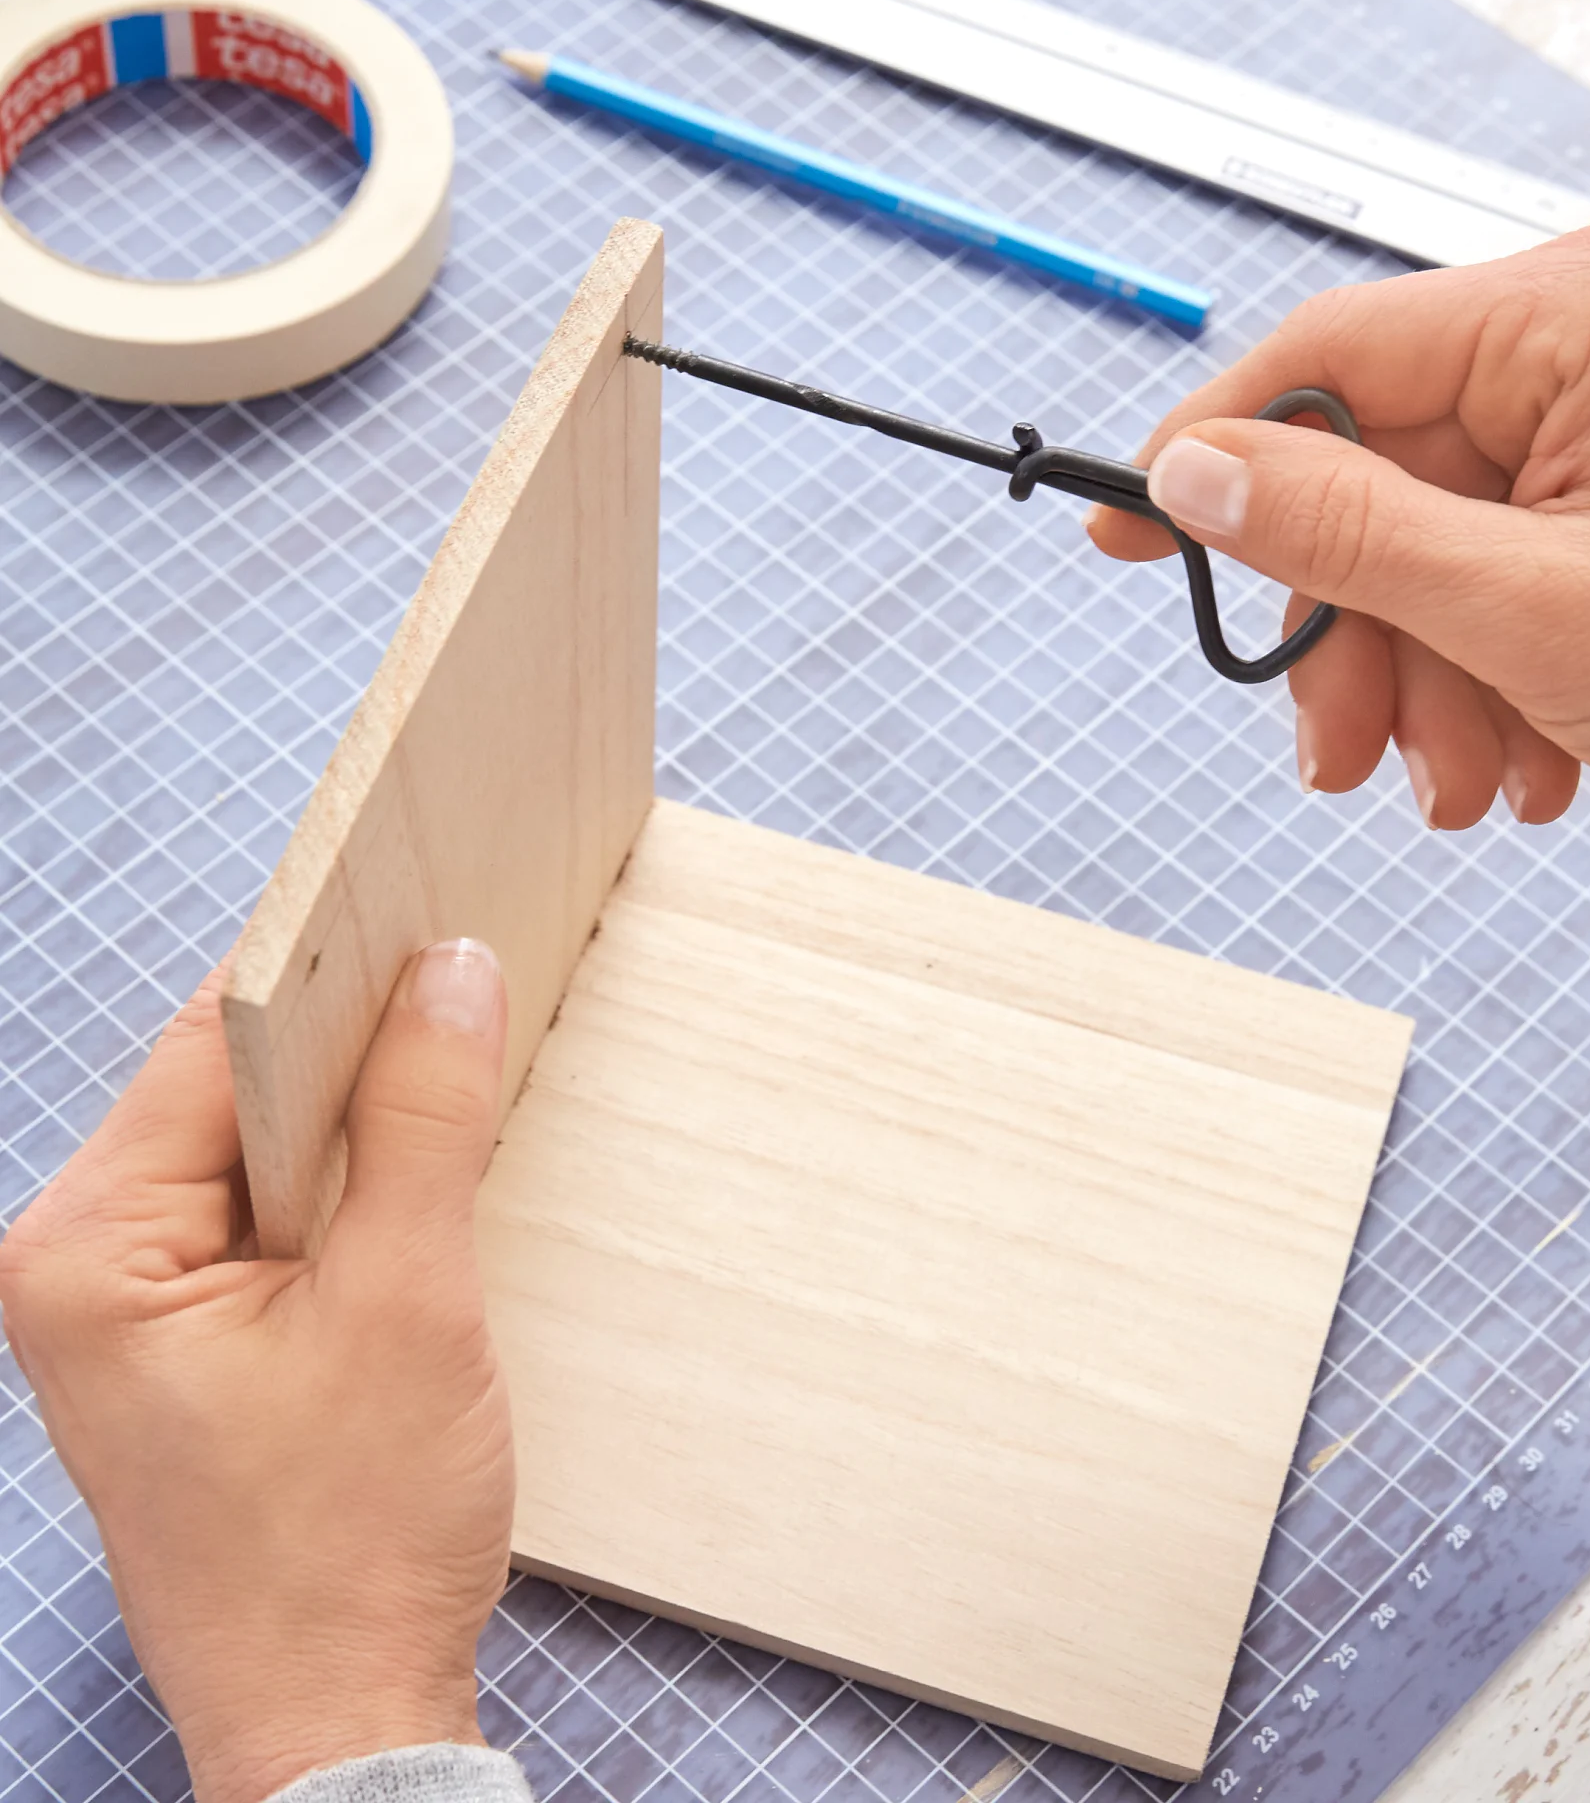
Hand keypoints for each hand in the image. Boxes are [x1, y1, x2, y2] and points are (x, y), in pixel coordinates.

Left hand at [0, 942, 512, 1802]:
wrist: (339, 1716)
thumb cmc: (350, 1538)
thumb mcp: (408, 1301)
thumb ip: (423, 1120)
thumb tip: (452, 971)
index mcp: (88, 1246)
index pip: (215, 1042)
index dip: (333, 969)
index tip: (429, 911)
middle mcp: (82, 1262)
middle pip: (234, 1085)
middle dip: (356, 1043)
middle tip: (470, 991)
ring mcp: (132, 1304)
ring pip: (261, 1145)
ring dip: (361, 1114)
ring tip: (458, 1080)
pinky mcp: (191, 1336)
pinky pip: (273, 1208)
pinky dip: (351, 1179)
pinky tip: (421, 1171)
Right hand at [1089, 219, 1589, 861]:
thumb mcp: (1530, 610)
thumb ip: (1346, 532)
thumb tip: (1197, 473)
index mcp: (1573, 317)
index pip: (1328, 354)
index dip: (1212, 450)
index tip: (1127, 526)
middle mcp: (1577, 342)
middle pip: (1363, 475)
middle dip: (1353, 633)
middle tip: (1342, 747)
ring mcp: (1588, 415)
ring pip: (1409, 544)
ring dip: (1414, 680)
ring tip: (1465, 780)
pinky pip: (1472, 570)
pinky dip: (1471, 673)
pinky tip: (1521, 753)